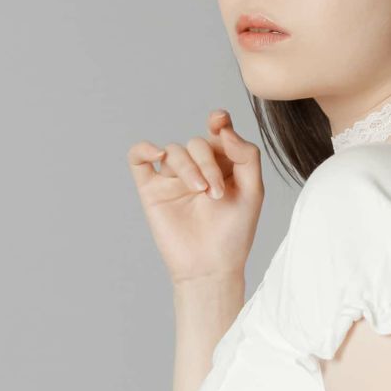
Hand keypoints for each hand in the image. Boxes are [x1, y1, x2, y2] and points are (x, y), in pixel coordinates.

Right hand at [127, 109, 264, 284]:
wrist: (211, 268)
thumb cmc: (234, 235)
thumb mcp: (252, 193)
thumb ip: (246, 156)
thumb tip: (223, 126)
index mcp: (223, 167)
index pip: (217, 134)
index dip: (218, 122)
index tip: (218, 122)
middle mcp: (197, 169)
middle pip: (197, 144)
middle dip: (207, 162)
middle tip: (216, 193)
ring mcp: (172, 179)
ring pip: (173, 151)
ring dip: (187, 167)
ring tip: (201, 192)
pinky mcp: (151, 190)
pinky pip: (138, 158)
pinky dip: (144, 149)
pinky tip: (157, 155)